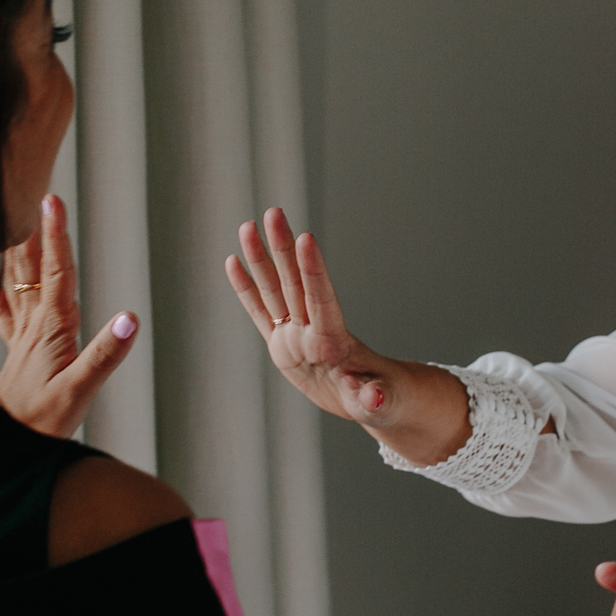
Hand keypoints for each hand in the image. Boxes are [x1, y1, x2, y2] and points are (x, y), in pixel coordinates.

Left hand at [0, 194, 138, 437]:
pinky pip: (1, 308)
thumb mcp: (80, 392)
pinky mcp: (17, 348)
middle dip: (33, 229)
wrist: (7, 446)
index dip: (56, 235)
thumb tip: (129, 318)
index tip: (51, 202)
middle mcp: (35, 325)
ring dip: (16, 248)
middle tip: (30, 192)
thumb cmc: (44, 422)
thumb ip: (104, 354)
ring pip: (17, 281)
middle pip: (33, 268)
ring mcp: (23, 335)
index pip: (57, 273)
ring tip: (9, 214)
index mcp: (53, 329)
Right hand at [225, 208, 398, 424]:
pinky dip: (246, 289)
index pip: (322, 300)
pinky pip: (260, 313)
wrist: (370, 399)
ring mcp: (295, 335)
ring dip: (260, 259)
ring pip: (274, 291)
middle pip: (294, 284)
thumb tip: (372, 399)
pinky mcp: (282, 346)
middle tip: (274, 213)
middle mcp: (312, 330)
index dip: (313, 270)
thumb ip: (373, 399)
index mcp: (334, 342)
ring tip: (247, 226)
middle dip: (283, 248)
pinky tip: (233, 261)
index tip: (306, 238)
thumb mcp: (381, 403)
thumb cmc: (383, 399)